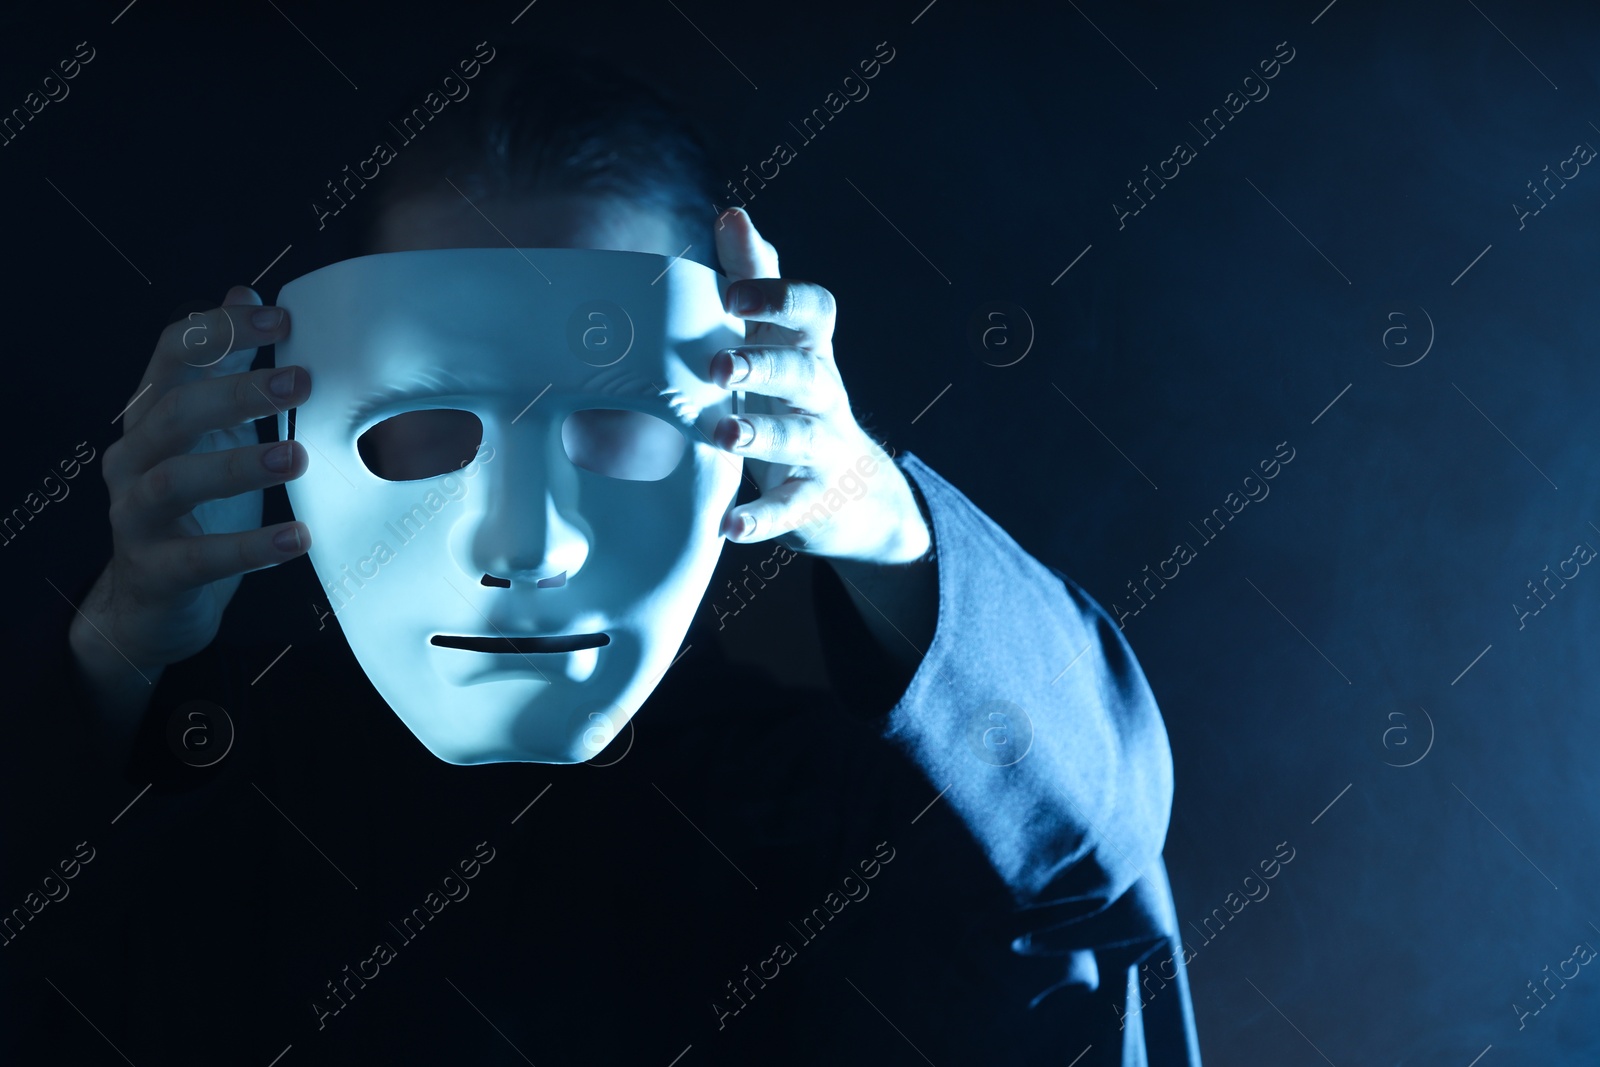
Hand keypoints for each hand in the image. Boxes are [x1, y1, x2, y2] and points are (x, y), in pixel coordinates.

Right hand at [70, 285, 311, 717]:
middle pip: (173, 411)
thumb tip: (246, 290)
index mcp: (152, 416)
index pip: (173, 355)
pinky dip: (249, 547)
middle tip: (302, 382)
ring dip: (238, 465)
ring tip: (297, 457)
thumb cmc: (195, 507)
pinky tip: (297, 539)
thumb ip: (225, 367)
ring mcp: (135, 515)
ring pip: (174, 480)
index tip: (282, 319)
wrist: (150, 601)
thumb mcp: (211, 432)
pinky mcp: (154, 569)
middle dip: (236, 391)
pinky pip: (199, 557)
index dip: (221, 330)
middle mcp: (133, 458)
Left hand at [709, 208, 930, 564]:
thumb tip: (732, 213)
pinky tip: (730, 527)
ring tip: (724, 437)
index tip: (730, 296)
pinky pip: (791, 508)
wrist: (854, 493)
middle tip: (718, 365)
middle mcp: (823, 394)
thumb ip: (756, 282)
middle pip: (805, 370)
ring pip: (800, 437)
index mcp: (809, 350)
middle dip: (764, 364)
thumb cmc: (795, 401)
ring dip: (762, 436)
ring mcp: (822, 448)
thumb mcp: (781, 343)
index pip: (812, 311)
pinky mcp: (814, 499)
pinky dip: (762, 519)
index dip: (777, 298)